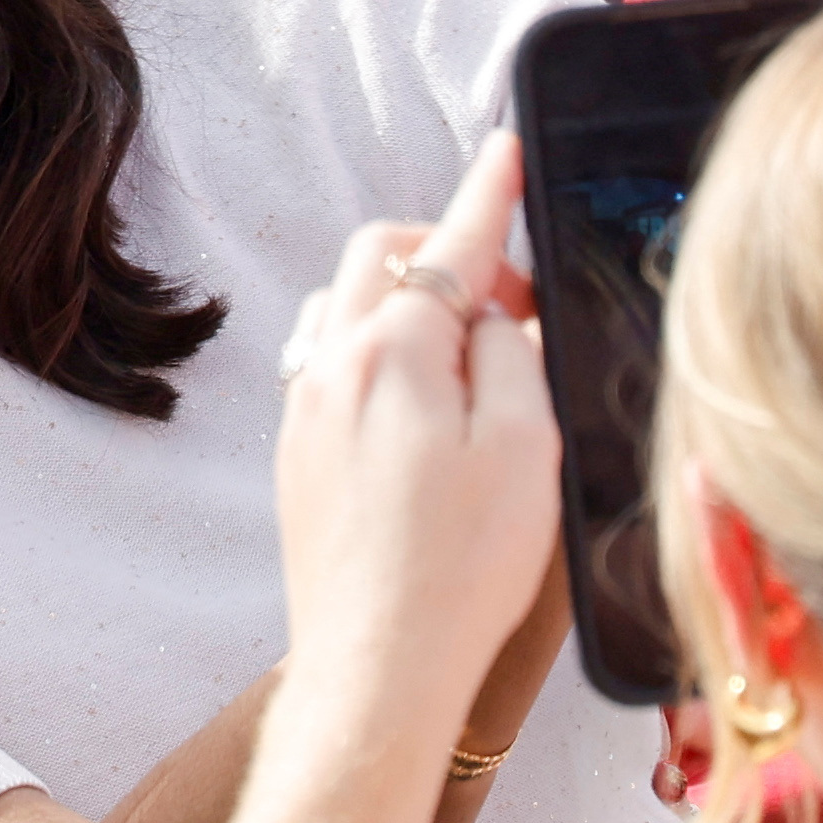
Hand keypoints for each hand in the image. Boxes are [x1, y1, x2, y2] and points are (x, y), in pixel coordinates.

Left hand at [232, 137, 563, 822]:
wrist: (377, 667)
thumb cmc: (460, 569)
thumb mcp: (525, 447)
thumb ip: (512, 356)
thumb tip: (494, 316)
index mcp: (392, 352)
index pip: (451, 246)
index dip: (489, 195)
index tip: (506, 154)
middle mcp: (332, 366)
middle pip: (379, 260)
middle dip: (444, 253)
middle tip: (512, 298)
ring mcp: (305, 411)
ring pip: (345, 310)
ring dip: (403, 304)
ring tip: (467, 354)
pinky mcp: (298, 457)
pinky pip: (330, 365)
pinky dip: (378, 354)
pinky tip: (419, 405)